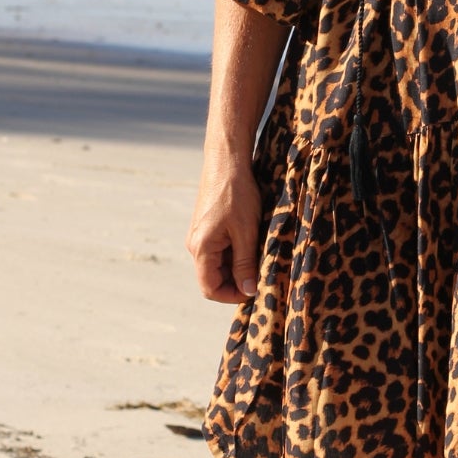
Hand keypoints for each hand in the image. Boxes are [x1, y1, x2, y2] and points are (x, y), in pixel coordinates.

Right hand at [185, 150, 261, 304]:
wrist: (227, 161)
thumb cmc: (236, 194)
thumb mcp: (246, 232)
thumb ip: (245, 263)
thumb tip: (248, 291)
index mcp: (201, 248)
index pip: (210, 289)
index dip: (232, 296)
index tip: (255, 291)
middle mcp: (195, 245)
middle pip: (214, 279)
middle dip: (237, 282)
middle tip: (262, 275)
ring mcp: (200, 236)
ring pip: (219, 265)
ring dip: (239, 267)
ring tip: (260, 256)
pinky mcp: (207, 228)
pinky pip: (220, 250)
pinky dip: (236, 253)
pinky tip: (253, 243)